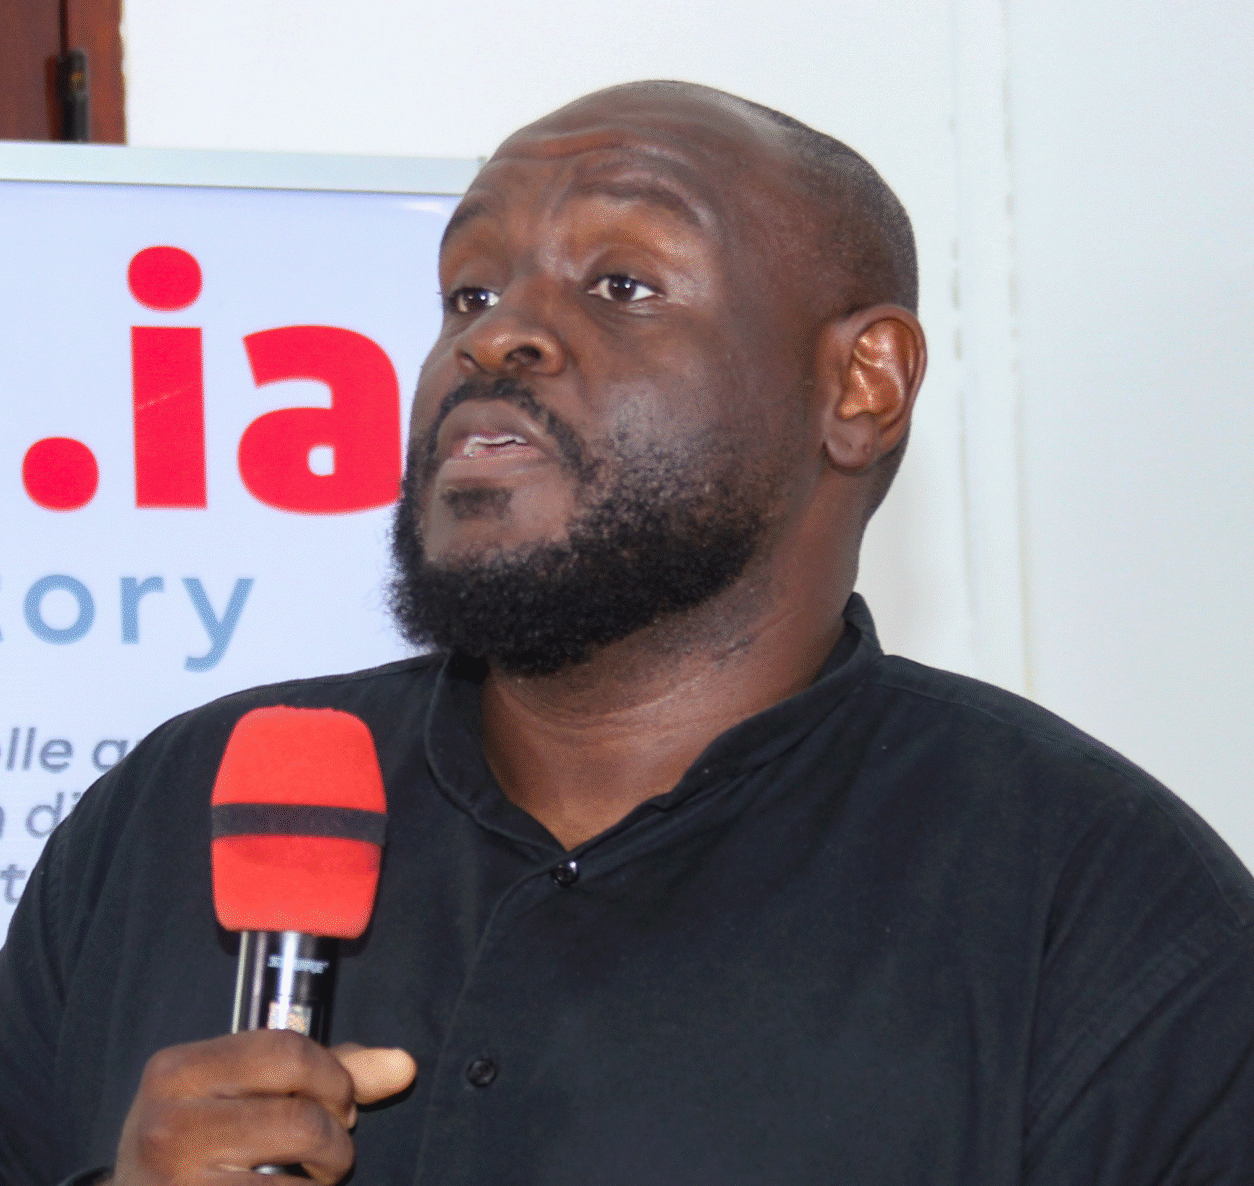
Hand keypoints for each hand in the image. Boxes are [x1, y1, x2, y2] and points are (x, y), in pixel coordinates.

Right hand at [111, 1030, 416, 1183]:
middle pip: (301, 1116)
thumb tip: (404, 1065)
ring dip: (325, 1179)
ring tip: (313, 1178)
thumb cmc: (204, 1143)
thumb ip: (327, 1072)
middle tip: (332, 1147)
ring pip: (298, 1178)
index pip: (284, 1050)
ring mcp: (173, 1182)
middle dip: (336, 1135)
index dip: (332, 1076)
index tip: (339, 1100)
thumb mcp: (245, 1095)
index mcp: (178, 1070)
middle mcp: (167, 1124)